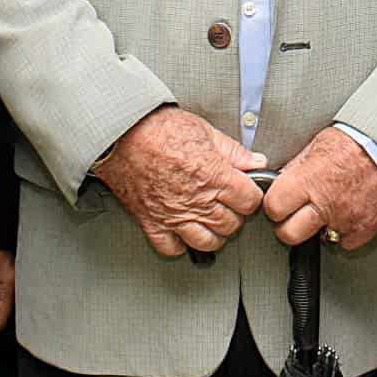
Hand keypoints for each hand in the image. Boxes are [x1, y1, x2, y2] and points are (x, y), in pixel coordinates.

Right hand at [93, 106, 266, 257]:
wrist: (120, 133)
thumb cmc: (158, 128)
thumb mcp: (205, 130)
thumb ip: (234, 151)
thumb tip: (256, 162)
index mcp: (213, 176)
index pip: (250, 201)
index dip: (251, 195)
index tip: (246, 191)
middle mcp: (196, 200)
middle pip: (231, 224)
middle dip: (235, 214)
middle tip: (228, 202)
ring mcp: (173, 215)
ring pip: (208, 242)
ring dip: (213, 233)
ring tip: (210, 218)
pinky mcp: (151, 222)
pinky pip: (172, 248)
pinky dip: (180, 244)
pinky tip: (183, 230)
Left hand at [262, 126, 376, 250]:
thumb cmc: (358, 141)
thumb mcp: (317, 145)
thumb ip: (296, 168)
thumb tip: (279, 181)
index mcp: (309, 180)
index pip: (273, 208)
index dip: (274, 206)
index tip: (278, 203)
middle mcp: (325, 203)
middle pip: (288, 234)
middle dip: (288, 225)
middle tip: (294, 215)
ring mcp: (345, 219)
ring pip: (317, 240)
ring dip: (318, 228)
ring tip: (326, 209)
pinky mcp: (364, 229)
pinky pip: (345, 241)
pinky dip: (343, 231)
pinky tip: (345, 213)